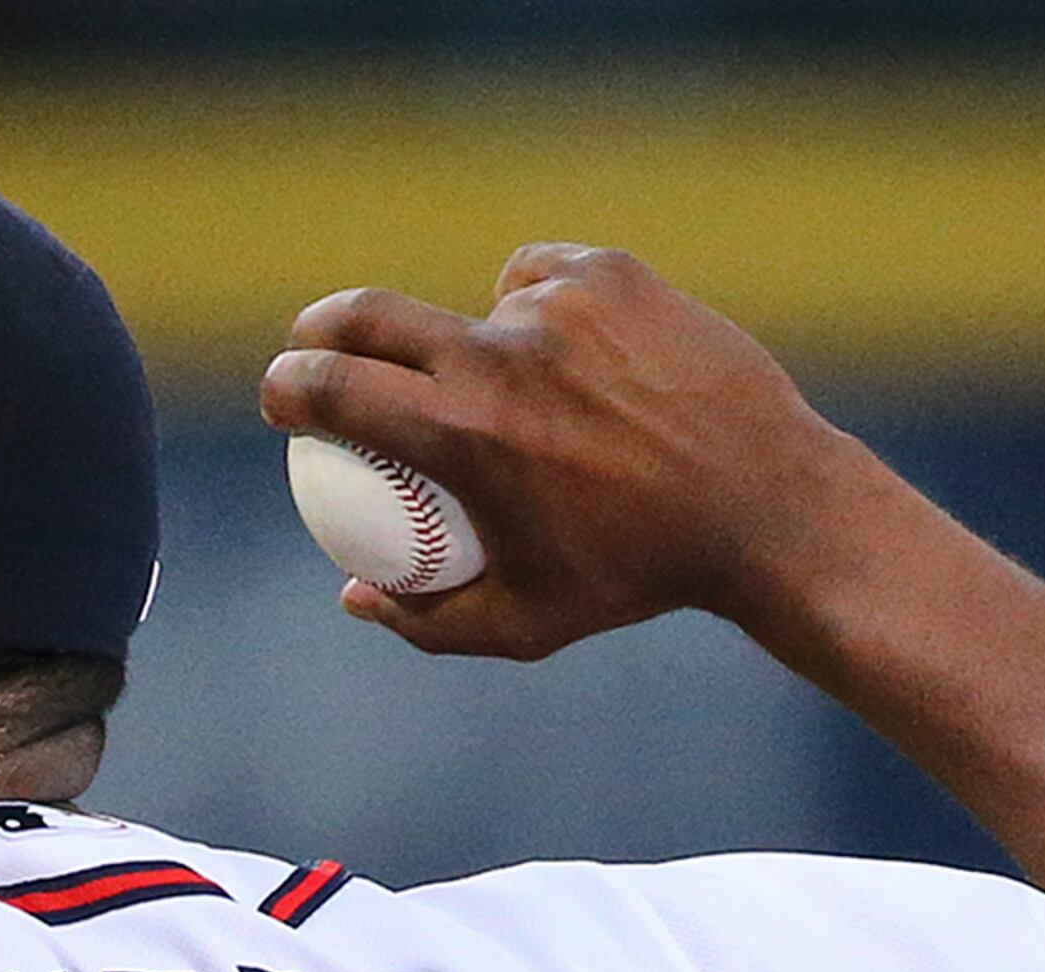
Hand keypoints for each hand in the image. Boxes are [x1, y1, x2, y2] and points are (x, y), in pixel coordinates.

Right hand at [257, 244, 901, 661]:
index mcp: (463, 437)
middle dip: (320, 327)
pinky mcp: (609, 274)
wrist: (764, 504)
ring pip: (472, 306)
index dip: (286, 387)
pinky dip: (535, 311)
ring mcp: (556, 306)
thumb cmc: (639, 576)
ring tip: (512, 389)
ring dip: (466, 337)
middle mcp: (500, 357)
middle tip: (317, 346)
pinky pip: (539, 281)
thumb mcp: (526, 624)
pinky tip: (562, 350)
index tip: (280, 398)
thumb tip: (354, 594)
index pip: (331, 388)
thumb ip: (425, 621)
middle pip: (366, 314)